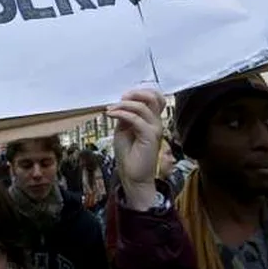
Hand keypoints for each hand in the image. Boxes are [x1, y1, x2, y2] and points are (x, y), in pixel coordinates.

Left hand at [106, 89, 165, 210]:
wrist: (133, 176)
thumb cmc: (128, 155)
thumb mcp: (124, 130)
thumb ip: (126, 116)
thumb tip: (122, 104)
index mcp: (152, 120)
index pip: (156, 98)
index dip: (141, 92)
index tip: (124, 96)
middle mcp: (156, 122)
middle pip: (154, 97)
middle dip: (135, 94)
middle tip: (120, 99)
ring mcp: (155, 129)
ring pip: (144, 107)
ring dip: (124, 105)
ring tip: (111, 109)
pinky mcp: (150, 137)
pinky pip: (137, 119)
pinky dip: (122, 114)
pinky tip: (111, 115)